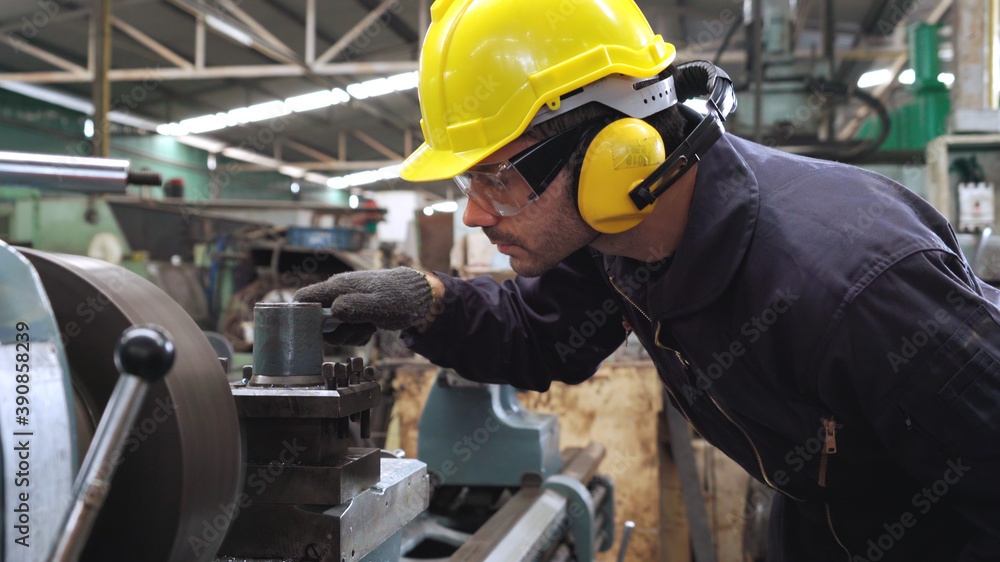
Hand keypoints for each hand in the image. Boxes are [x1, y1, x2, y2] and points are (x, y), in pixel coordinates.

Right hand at [294, 267, 434, 330]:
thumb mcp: (379, 305)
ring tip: (370, 327)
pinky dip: (358, 335)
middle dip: (337, 333)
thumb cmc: (399, 297)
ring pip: (335, 329)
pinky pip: (347, 330)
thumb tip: (333, 310)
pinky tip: (372, 329)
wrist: (417, 295)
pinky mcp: (354, 313)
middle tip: (359, 329)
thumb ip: (355, 307)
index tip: (318, 330)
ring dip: (351, 335)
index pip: (303, 298)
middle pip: (319, 322)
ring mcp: (345, 303)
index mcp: (337, 287)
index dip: (302, 315)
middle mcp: (337, 294)